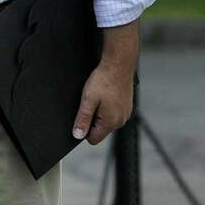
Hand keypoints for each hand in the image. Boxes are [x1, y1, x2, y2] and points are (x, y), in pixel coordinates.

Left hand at [72, 23, 137, 144]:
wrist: (118, 66)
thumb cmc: (102, 81)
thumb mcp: (88, 100)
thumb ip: (83, 119)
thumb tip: (77, 135)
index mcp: (111, 122)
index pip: (93, 139)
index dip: (84, 129)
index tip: (81, 116)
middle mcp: (121, 121)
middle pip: (100, 130)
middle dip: (91, 120)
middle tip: (89, 103)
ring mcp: (125, 114)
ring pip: (106, 122)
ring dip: (99, 113)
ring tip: (98, 98)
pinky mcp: (126, 107)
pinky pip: (113, 114)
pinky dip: (106, 108)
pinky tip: (105, 96)